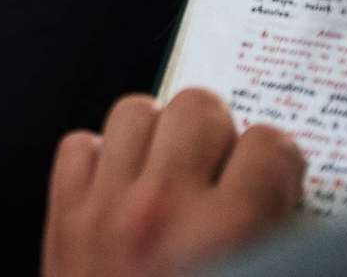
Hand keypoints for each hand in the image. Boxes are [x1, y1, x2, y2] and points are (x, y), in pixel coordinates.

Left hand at [42, 90, 304, 276]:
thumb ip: (278, 239)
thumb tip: (283, 192)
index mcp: (227, 234)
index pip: (272, 145)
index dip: (280, 164)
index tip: (275, 182)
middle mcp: (165, 208)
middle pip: (200, 107)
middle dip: (220, 135)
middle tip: (222, 172)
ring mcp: (106, 208)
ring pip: (136, 110)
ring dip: (159, 136)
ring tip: (172, 172)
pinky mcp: (63, 219)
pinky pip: (80, 146)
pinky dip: (101, 159)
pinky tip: (122, 190)